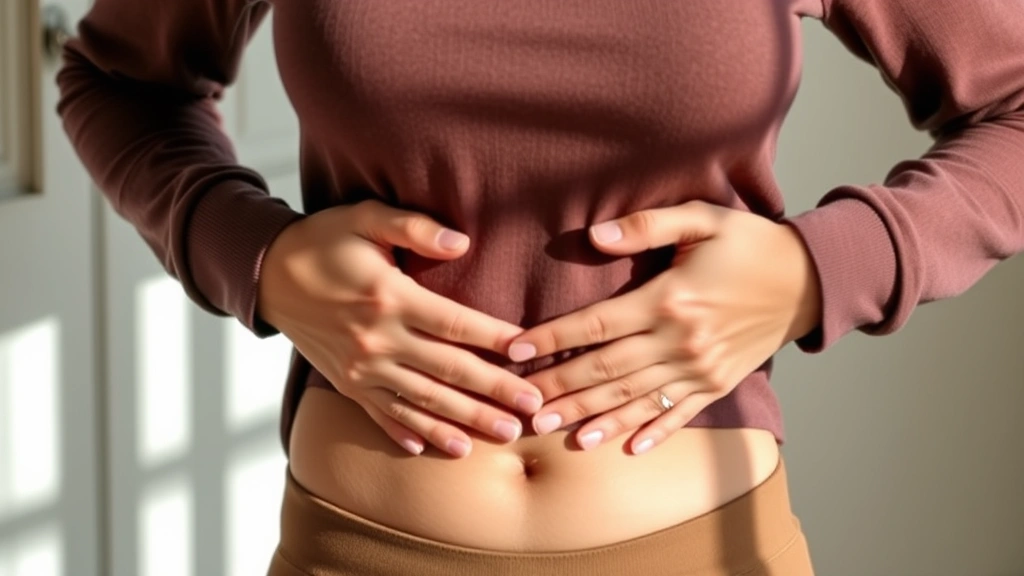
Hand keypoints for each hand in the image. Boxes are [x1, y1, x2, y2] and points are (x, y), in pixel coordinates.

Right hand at [258, 199, 544, 457]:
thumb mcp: (366, 218)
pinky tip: (440, 450)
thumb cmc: (324, 241)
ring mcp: (361, 369)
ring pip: (424, 401)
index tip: (530, 353)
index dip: (496, 339)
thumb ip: (414, 227)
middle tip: (535, 408)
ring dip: (466, 420)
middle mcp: (378, 340)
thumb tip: (462, 241)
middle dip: (496, 391)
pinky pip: (384, 415)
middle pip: (449, 371)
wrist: (267, 275)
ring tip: (505, 434)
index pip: (456, 324)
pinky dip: (412, 433)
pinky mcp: (346, 384)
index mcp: (390, 298)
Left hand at [505, 200, 820, 454]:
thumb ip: (646, 226)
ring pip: (635, 399)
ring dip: (594, 418)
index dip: (552, 338)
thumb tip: (595, 236)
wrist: (808, 279)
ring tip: (556, 433)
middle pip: (606, 370)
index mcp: (669, 298)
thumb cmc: (750, 243)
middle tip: (522, 406)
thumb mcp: (702, 218)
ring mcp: (700, 368)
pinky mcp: (718, 384)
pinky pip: (679, 414)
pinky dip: (653, 433)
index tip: (515, 350)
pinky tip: (626, 449)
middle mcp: (681, 340)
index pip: (596, 324)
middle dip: (561, 388)